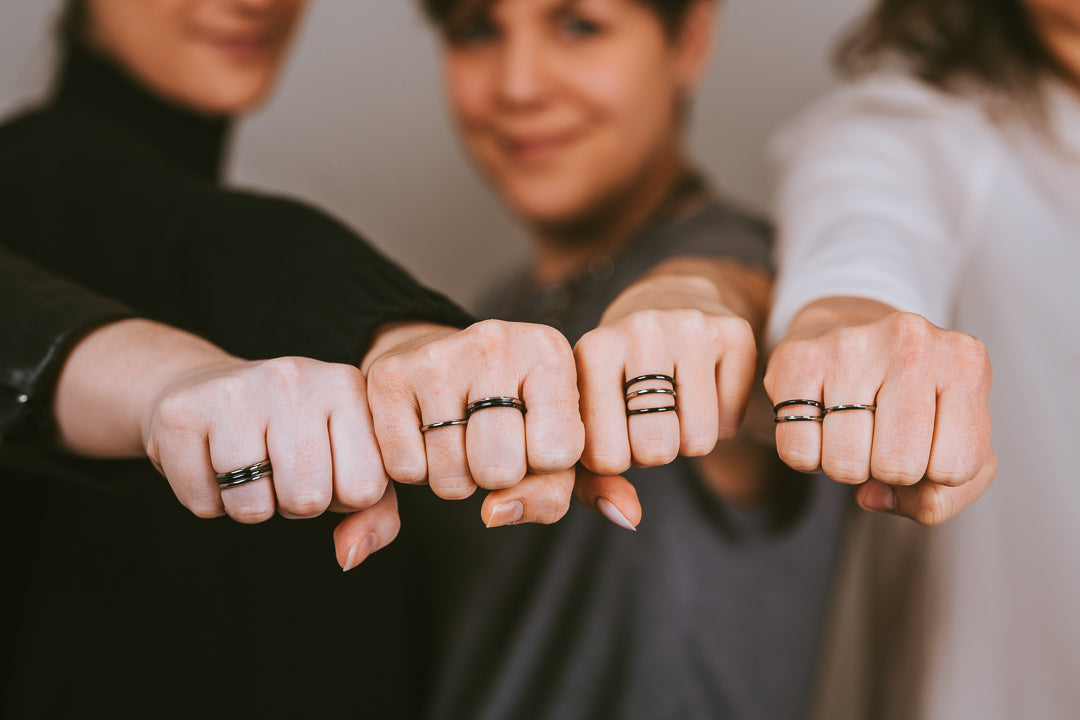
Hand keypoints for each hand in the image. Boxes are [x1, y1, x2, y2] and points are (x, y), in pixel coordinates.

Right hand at [143, 355, 388, 523]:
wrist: (207, 388)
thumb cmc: (294, 436)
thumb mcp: (349, 462)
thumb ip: (376, 514)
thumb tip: (350, 555)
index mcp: (346, 385)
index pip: (365, 488)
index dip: (342, 496)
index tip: (326, 468)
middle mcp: (294, 377)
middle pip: (308, 499)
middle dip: (295, 503)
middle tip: (280, 470)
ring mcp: (235, 390)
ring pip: (253, 506)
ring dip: (250, 505)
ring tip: (247, 465)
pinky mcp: (181, 412)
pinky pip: (202, 503)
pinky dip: (208, 500)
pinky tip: (211, 460)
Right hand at [361, 319, 583, 527]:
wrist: (445, 362)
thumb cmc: (514, 413)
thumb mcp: (552, 445)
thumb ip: (548, 494)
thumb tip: (494, 514)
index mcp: (548, 353)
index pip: (557, 454)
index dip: (543, 466)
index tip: (534, 437)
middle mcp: (495, 343)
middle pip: (500, 470)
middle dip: (496, 476)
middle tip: (491, 443)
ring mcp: (438, 356)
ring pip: (450, 478)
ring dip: (456, 476)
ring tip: (460, 438)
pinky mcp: (390, 376)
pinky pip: (406, 470)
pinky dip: (417, 469)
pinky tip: (426, 435)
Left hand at [572, 270, 760, 526]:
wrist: (669, 301)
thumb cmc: (618, 378)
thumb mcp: (589, 417)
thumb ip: (589, 481)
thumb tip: (628, 518)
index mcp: (592, 350)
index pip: (605, 456)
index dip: (614, 459)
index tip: (613, 432)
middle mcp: (639, 330)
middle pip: (655, 448)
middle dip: (653, 451)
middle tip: (648, 421)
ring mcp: (690, 326)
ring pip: (698, 440)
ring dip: (688, 440)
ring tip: (675, 407)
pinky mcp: (735, 332)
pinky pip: (733, 421)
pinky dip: (721, 422)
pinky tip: (704, 390)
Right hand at [764, 299, 994, 524]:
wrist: (848, 330)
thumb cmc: (911, 399)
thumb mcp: (954, 446)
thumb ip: (941, 498)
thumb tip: (874, 496)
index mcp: (965, 362)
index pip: (956, 467)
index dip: (935, 473)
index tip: (925, 442)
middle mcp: (910, 342)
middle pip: (898, 467)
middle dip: (886, 471)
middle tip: (882, 439)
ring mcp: (849, 345)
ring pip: (845, 463)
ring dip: (846, 465)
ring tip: (852, 430)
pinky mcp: (796, 358)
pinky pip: (798, 451)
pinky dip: (808, 457)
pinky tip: (820, 425)